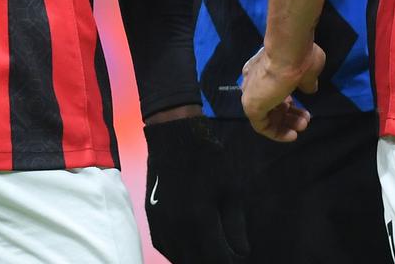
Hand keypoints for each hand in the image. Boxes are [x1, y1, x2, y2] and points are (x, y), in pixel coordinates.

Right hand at [142, 112, 249, 263]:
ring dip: (196, 258)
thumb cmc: (210, 163)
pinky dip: (180, 253)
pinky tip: (192, 247)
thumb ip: (235, 227)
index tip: (239, 255)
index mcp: (199, 222)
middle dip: (214, 260)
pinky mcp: (152, 222)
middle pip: (196, 263)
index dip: (231, 261)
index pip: (217, 259)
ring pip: (179, 259)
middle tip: (226, 253)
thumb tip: (242, 253)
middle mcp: (177, 230)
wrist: (176, 141)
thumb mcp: (231, 191)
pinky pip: (166, 249)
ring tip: (211, 250)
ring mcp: (161, 227)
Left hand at [240, 43, 322, 141]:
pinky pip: (262, 125)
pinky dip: (276, 132)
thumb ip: (307, 82)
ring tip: (304, 125)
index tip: (302, 105)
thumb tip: (310, 89)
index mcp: (263, 70)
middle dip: (290, 114)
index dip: (288, 101)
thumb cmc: (299, 57)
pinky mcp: (251, 107)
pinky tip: (292, 135)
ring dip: (286, 124)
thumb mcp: (309, 70)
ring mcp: (252, 94)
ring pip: (268, 115)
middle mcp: (254, 82)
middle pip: (271, 104)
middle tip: (306, 119)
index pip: (273, 89)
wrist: (289, 52)